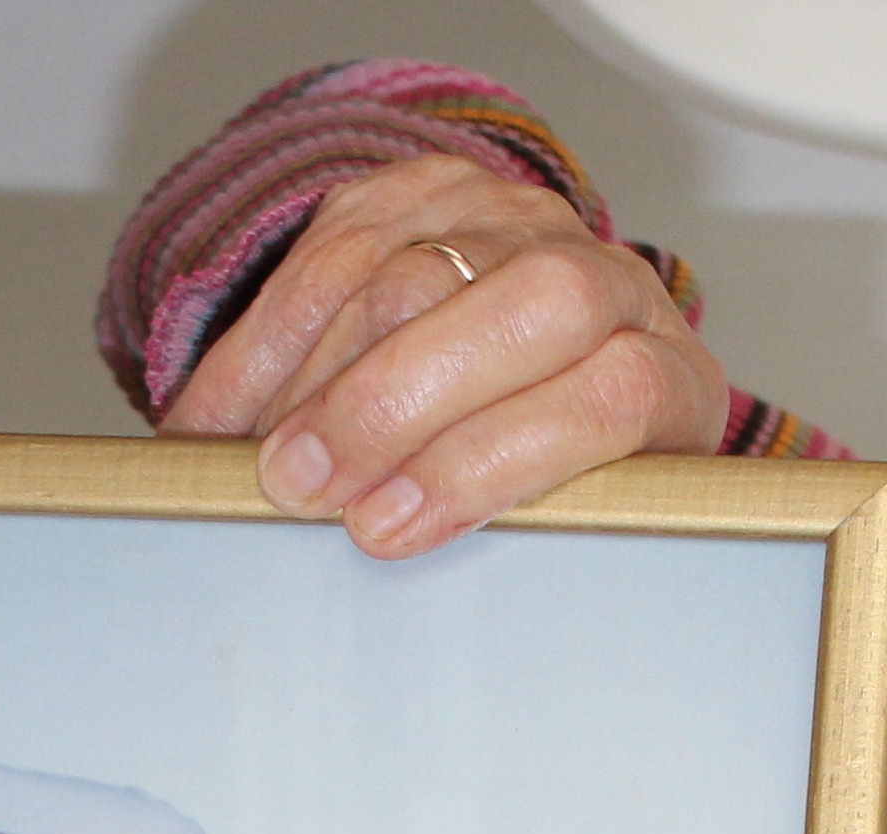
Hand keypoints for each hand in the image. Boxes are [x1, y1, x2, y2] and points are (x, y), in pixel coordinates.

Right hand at [159, 154, 729, 559]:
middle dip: (387, 404)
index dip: (488, 466)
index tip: (386, 528)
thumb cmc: (563, 474)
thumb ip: (530, 534)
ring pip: (410, 271)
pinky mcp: (425, 192)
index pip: (606, 399)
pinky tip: (221, 413)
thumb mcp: (575, 518)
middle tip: (300, 486)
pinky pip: (332, 248)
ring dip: (311, 377)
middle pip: (516, 310)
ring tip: (252, 461)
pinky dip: (263, 341)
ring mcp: (514, 223)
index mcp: (666, 376)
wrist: (557, 356)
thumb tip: (414, 588)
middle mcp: (603, 279)